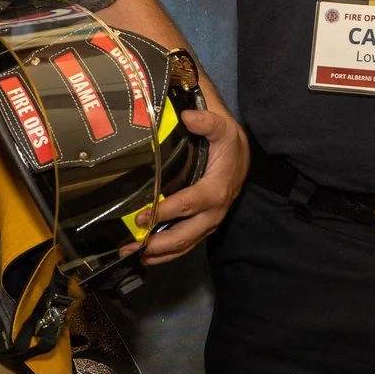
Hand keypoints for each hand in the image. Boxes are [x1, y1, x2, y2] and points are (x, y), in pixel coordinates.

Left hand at [125, 106, 246, 264]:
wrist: (242, 156)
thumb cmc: (229, 143)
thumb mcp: (223, 127)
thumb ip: (208, 122)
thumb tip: (188, 117)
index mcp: (216, 190)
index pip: (189, 204)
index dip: (166, 212)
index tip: (142, 217)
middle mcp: (213, 213)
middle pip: (185, 235)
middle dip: (158, 244)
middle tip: (132, 247)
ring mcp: (207, 222)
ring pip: (184, 245)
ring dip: (158, 253)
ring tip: (132, 255)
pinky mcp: (202, 226)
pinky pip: (185, 244)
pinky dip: (166, 253)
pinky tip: (146, 256)